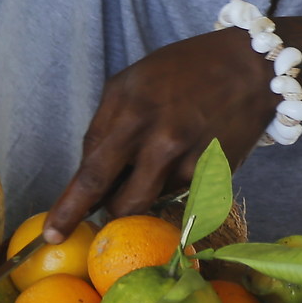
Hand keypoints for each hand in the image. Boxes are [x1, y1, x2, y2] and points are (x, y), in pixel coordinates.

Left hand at [45, 28, 274, 238]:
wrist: (249, 68)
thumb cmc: (181, 70)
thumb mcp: (129, 83)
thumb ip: (104, 128)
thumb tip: (88, 174)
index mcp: (131, 114)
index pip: (91, 175)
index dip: (69, 210)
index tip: (52, 234)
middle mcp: (161, 142)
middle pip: (121, 204)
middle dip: (107, 212)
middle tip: (103, 208)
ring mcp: (191, 163)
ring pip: (150, 203)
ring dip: (141, 195)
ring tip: (156, 159)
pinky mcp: (214, 177)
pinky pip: (177, 196)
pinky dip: (170, 184)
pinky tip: (184, 153)